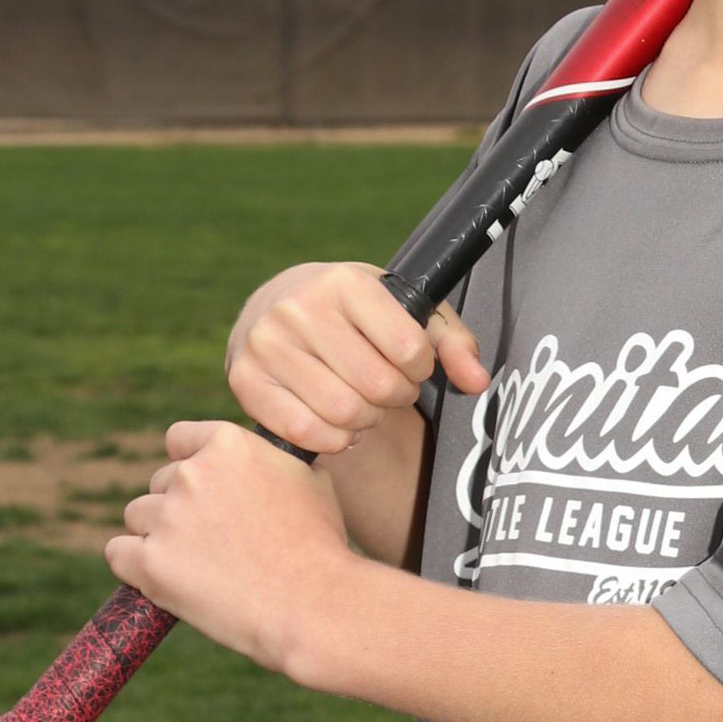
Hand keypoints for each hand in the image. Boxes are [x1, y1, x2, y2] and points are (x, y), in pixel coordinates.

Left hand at [104, 419, 360, 679]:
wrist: (314, 605)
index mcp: (228, 444)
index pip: (179, 439)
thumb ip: (272, 462)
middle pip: (159, 482)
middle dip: (180, 508)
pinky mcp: (150, 563)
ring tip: (200, 566)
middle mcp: (192, 473)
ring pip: (138, 517)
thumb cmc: (320, 546)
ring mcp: (168, 517)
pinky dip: (136, 567)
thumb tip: (265, 460)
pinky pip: (119, 554)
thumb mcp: (311, 480)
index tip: (206, 493)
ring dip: (159, 536)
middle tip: (214, 542)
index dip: (191, 467)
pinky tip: (167, 580)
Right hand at [225, 261, 489, 455]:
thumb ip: (452, 342)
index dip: (420, 369)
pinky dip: (333, 438)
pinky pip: (306, 432)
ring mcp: (266, 345)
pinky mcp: (244, 381)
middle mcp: (299, 309)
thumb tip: (478, 382)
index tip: (410, 364)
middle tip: (386, 388)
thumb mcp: (406, 310)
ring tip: (362, 401)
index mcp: (345, 283)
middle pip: (378, 386)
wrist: (276, 307)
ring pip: (344, 413)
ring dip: (366, 419)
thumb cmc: (355, 313)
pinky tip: (335, 420)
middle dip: (394, 397)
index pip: (409, 348)